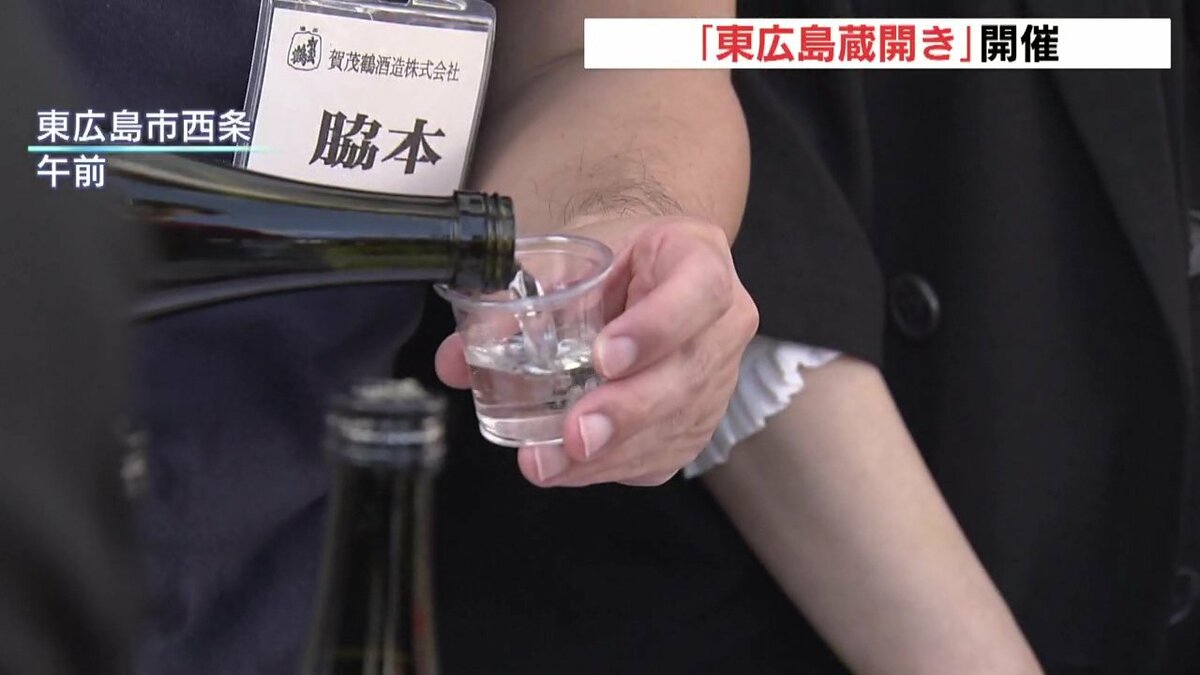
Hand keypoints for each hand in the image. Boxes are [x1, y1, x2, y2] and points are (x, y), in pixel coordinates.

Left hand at [435, 216, 758, 486]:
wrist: (644, 272)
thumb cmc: (614, 262)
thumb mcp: (571, 260)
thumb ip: (514, 304)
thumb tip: (455, 360)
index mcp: (700, 259)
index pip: (698, 291)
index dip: (655, 328)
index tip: (604, 356)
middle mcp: (723, 322)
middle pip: (689, 373)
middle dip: (627, 411)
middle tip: (576, 433)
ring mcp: (717, 376)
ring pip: (677, 423)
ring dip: (613, 451)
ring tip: (552, 462)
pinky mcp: (698, 421)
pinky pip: (663, 453)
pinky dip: (613, 466)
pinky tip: (572, 468)